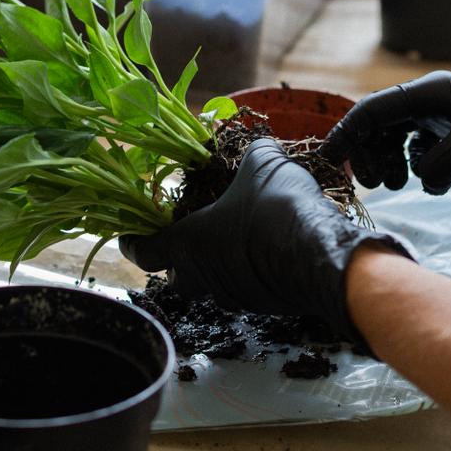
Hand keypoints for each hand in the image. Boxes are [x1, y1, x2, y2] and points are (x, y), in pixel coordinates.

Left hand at [119, 139, 411, 345]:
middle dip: (180, 259)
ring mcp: (236, 296)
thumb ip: (251, 155)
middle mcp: (205, 277)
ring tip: (240, 233)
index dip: (132, 242)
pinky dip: (252, 269)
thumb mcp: (262, 164)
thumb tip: (257, 146)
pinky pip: (249, 287)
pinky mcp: (267, 304)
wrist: (323, 258)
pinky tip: (271, 247)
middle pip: (177, 277)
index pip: (144, 252)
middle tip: (190, 235)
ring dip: (221, 262)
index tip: (127, 236)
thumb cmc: (277, 208)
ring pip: (216, 283)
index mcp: (189, 243)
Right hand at [321, 71, 450, 197]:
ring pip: (403, 140)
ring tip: (398, 185)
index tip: (329, 158)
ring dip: (394, 163)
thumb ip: (431, 165)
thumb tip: (420, 177)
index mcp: (431, 92)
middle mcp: (435, 102)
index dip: (347, 134)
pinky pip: (427, 152)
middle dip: (371, 153)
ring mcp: (450, 119)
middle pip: (384, 125)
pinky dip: (421, 169)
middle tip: (373, 183)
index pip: (374, 109)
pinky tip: (433, 184)